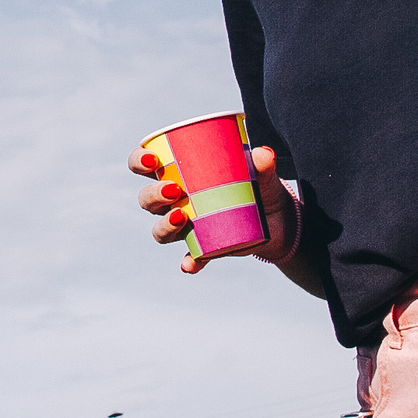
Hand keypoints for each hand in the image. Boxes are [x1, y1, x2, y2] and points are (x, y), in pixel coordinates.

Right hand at [130, 143, 299, 275]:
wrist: (278, 218)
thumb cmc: (258, 185)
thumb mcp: (262, 172)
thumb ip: (263, 163)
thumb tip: (264, 154)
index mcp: (179, 173)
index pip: (145, 165)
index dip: (139, 161)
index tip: (152, 160)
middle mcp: (176, 201)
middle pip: (147, 200)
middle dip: (153, 195)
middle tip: (174, 190)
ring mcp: (186, 227)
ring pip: (160, 230)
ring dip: (164, 226)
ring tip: (181, 217)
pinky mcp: (203, 249)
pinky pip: (190, 258)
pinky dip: (189, 262)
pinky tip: (191, 263)